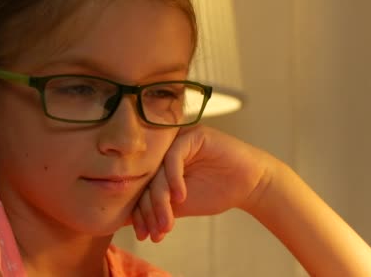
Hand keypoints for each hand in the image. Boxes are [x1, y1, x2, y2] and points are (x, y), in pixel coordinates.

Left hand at [130, 125, 273, 241]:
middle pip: (145, 180)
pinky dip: (174, 180)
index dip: (139, 213)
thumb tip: (121, 221)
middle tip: (154, 232)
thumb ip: (153, 208)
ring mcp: (177, 140)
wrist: (249, 185)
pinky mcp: (193, 135)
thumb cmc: (214, 192)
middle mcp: (163, 149)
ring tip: (168, 224)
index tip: (144, 234)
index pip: (139, 187)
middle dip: (148, 210)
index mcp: (156, 163)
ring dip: (160, 201)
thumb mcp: (177, 206)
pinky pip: (174, 157)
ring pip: (157, 171)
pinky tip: (181, 198)